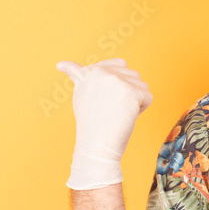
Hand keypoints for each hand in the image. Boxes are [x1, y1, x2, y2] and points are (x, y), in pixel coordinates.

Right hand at [56, 58, 153, 189]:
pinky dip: (141, 110)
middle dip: (127, 93)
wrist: (96, 145)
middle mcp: (101, 72)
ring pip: (141, 86)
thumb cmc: (91, 122)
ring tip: (117, 112)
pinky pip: (148, 97)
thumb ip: (78, 75)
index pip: (120, 64)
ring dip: (135, 101)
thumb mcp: (81, 93)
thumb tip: (61, 64)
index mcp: (89, 71)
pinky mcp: (131, 92)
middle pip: (133, 75)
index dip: (120, 85)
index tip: (105, 100)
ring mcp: (116, 81)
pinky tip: (125, 117)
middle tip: (110, 109)